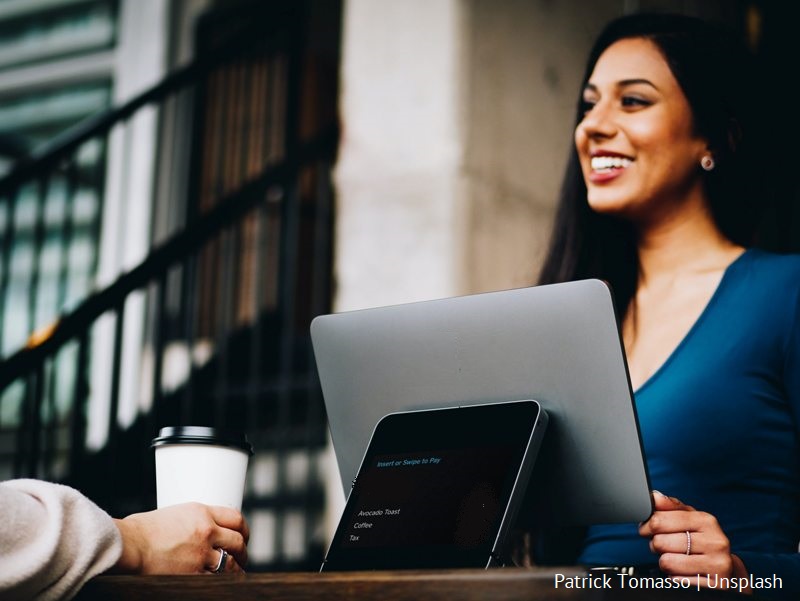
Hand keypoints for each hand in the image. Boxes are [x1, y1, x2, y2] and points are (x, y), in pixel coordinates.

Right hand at [113, 502, 248, 574]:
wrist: (128, 545)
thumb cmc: (140, 530)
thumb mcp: (172, 515)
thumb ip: (190, 521)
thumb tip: (196, 531)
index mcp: (201, 512)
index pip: (236, 518)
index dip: (243, 529)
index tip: (243, 535)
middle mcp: (206, 530)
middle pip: (238, 541)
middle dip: (243, 551)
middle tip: (242, 556)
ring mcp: (202, 553)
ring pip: (232, 562)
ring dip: (236, 568)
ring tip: (237, 572)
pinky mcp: (193, 573)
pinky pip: (217, 579)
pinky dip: (222, 581)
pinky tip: (223, 583)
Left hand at [638, 491, 749, 592]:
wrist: (726, 569)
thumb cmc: (702, 541)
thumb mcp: (690, 520)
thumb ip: (671, 507)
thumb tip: (654, 497)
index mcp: (706, 521)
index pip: (659, 520)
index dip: (646, 526)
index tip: (645, 529)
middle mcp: (715, 541)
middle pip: (660, 542)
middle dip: (656, 545)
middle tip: (664, 546)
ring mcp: (717, 564)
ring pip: (667, 562)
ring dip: (665, 562)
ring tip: (675, 559)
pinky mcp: (715, 585)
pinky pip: (677, 580)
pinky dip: (675, 577)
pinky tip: (685, 572)